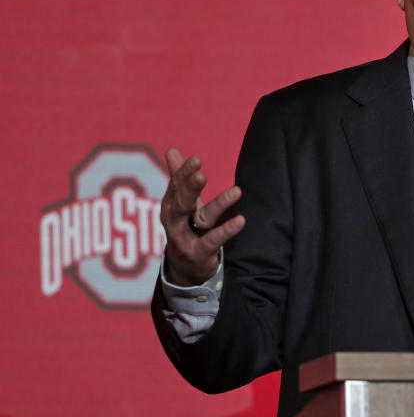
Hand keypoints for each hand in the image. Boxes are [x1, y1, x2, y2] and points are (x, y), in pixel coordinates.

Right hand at [160, 147, 245, 285]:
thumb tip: (171, 149)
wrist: (184, 267)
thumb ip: (178, 177)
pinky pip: (214, 240)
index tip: (196, 159)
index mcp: (170, 205)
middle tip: (202, 174)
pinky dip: (227, 230)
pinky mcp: (198, 253)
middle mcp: (174, 221)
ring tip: (237, 191)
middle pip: (181, 202)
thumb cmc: (186, 226)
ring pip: (202, 219)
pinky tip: (241, 220)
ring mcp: (185, 239)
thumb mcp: (182, 203)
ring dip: (219, 205)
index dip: (184, 173)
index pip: (176, 186)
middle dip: (190, 188)